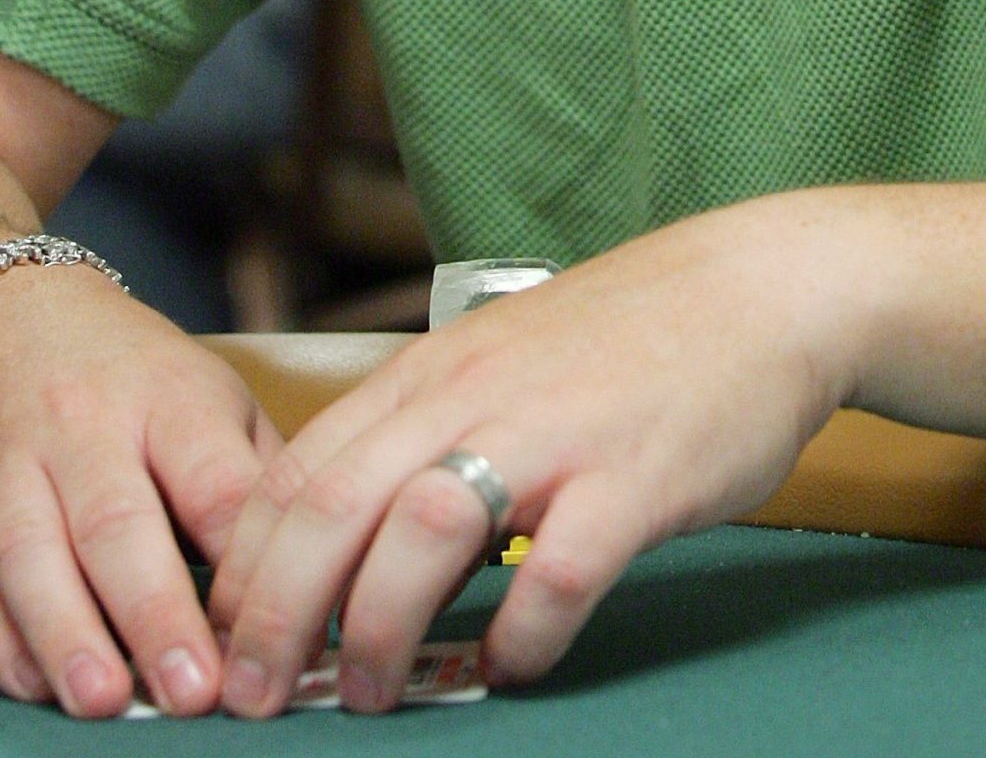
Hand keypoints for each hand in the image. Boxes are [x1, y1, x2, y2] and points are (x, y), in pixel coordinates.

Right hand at [0, 261, 281, 717]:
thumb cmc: (129, 373)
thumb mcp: (210, 391)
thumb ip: (256, 476)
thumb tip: (313, 571)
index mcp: (168, 397)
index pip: (211, 478)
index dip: (239, 558)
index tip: (266, 632)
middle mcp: (82, 427)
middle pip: (117, 523)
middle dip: (155, 613)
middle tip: (191, 692)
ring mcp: (6, 465)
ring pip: (32, 555)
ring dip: (68, 636)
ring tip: (105, 701)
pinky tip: (34, 684)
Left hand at [210, 194, 855, 712]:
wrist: (763, 289)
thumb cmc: (633, 337)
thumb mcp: (505, 359)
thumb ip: (433, 429)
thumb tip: (354, 533)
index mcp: (438, 370)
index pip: (301, 468)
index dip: (245, 564)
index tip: (222, 638)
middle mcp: (478, 395)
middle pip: (335, 506)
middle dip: (276, 616)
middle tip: (253, 697)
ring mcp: (556, 435)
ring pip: (422, 535)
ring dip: (378, 632)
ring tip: (367, 694)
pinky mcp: (633, 480)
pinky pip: (555, 574)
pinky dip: (520, 635)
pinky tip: (513, 663)